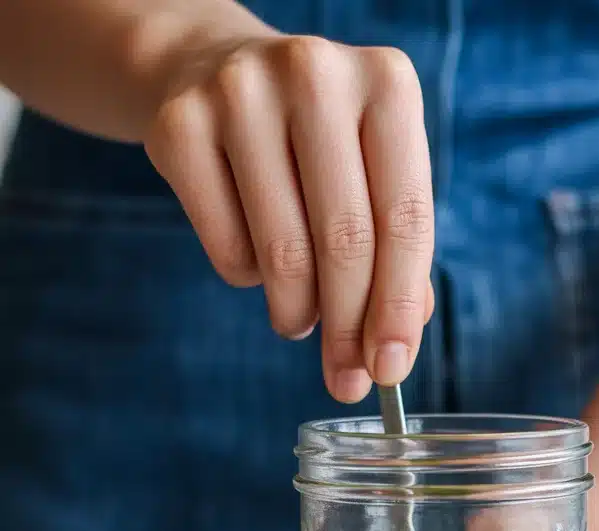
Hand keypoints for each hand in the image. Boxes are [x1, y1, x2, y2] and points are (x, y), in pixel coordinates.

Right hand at [144, 33, 434, 402]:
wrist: (216, 70)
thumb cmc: (319, 144)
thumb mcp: (375, 176)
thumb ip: (397, 255)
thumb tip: (390, 350)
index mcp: (387, 83)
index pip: (405, 218)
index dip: (400, 307)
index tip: (391, 370)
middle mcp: (315, 74)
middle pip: (344, 241)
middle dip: (348, 330)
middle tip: (346, 379)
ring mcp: (239, 93)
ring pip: (282, 255)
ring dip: (297, 314)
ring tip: (299, 319)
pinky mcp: (178, 126)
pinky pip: (227, 251)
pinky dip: (248, 279)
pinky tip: (257, 258)